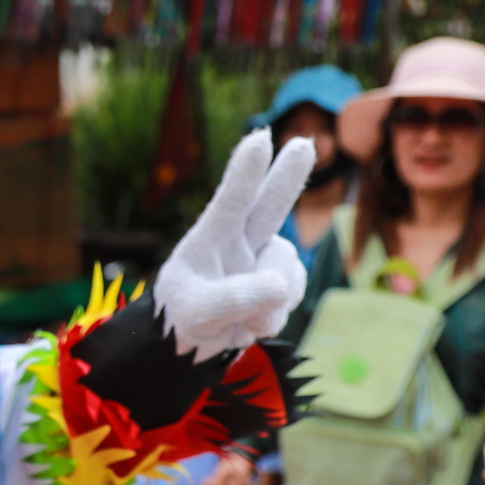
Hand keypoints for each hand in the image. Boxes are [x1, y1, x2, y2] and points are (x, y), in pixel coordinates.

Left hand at [155, 133, 315, 359]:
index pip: (230, 201)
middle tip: (304, 144)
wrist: (191, 345)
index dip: (245, 171)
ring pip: (285, 273)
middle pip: (270, 205)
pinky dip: (273, 316)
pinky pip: (291, 295)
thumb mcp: (196, 312)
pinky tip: (250, 321)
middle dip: (288, 175)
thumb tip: (279, 286)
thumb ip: (234, 298)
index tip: (259, 139)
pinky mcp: (280, 282)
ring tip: (236, 319)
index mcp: (209, 238)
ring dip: (267, 302)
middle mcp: (240, 241)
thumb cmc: (180, 318)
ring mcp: (263, 260)